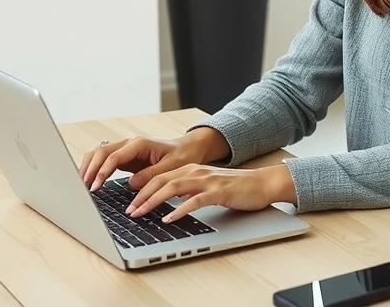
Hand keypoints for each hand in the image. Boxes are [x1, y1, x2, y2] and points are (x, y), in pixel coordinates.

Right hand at [79, 127, 228, 192]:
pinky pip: (105, 160)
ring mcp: (126, 149)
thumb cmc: (182, 155)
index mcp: (140, 144)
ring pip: (99, 154)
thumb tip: (132, 184)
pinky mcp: (125, 157)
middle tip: (82, 187)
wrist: (188, 148)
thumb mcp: (171, 167)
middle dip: (89, 169)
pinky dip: (95, 168)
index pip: (114, 156)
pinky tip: (90, 181)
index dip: (102, 171)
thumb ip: (152, 175)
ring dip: (89, 167)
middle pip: (101, 152)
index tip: (95, 186)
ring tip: (82, 185)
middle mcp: (130, 144)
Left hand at [125, 163, 295, 222]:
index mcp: (190, 169)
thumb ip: (186, 190)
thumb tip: (164, 202)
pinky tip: (168, 218)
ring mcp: (206, 180)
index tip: (127, 203)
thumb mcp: (205, 186)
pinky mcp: (218, 192)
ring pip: (173, 188)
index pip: (159, 177)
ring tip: (140, 214)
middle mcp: (195, 171)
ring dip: (153, 201)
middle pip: (161, 181)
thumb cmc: (234, 188)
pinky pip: (194, 200)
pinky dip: (179, 209)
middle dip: (141, 196)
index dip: (140, 189)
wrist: (262, 183)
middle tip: (128, 212)